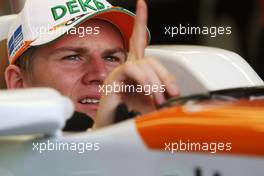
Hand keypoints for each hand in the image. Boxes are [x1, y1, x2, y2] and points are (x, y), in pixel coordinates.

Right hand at [94, 0, 178, 127]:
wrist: (113, 125)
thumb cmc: (130, 113)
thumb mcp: (153, 101)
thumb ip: (164, 93)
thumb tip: (175, 92)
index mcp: (138, 68)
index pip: (140, 41)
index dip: (140, 21)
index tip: (142, 4)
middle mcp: (129, 66)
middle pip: (150, 56)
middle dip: (165, 75)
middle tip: (173, 93)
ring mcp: (120, 71)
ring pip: (143, 64)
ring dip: (156, 82)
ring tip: (158, 99)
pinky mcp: (113, 78)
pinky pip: (132, 70)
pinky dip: (144, 81)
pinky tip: (148, 93)